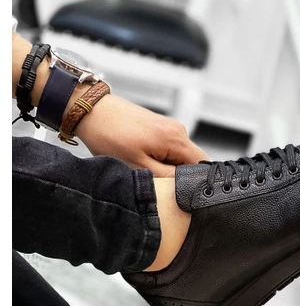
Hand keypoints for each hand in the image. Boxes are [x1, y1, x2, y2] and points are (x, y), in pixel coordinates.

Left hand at [75, 94, 207, 176]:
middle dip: (178, 177)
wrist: (91, 112)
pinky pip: (169, 151)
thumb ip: (168, 178)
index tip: (179, 193)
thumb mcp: (140, 167)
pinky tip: (142, 160)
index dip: (195, 183)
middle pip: (191, 163)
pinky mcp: (160, 129)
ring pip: (179, 159)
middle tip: (156, 183)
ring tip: (145, 169)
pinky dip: (159, 160)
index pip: (203, 167)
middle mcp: (178, 131)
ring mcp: (170, 128)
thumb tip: (188, 186)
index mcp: (177, 139)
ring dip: (166, 169)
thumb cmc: (110, 137)